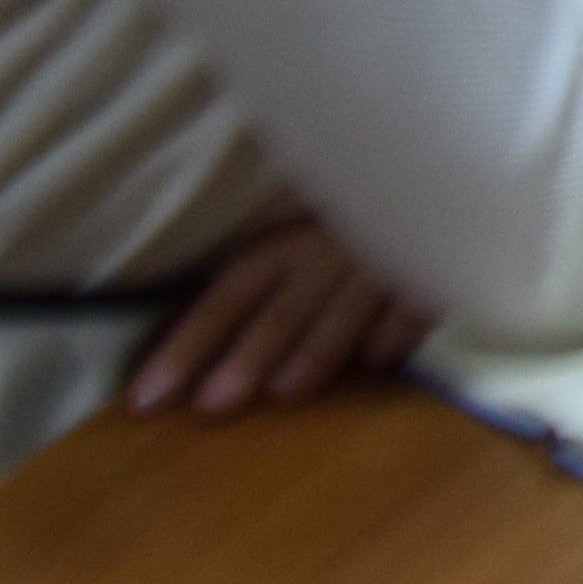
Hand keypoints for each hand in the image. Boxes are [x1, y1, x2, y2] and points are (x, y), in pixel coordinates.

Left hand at [125, 220, 429, 416]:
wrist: (428, 178)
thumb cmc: (349, 232)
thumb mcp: (295, 250)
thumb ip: (258, 300)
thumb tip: (199, 360)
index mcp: (281, 248)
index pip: (224, 301)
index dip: (185, 348)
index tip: (146, 400)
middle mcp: (325, 252)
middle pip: (281, 311)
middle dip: (248, 357)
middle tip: (213, 406)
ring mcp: (381, 257)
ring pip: (345, 306)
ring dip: (315, 348)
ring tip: (286, 392)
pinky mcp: (435, 260)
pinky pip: (415, 295)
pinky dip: (397, 326)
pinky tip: (380, 361)